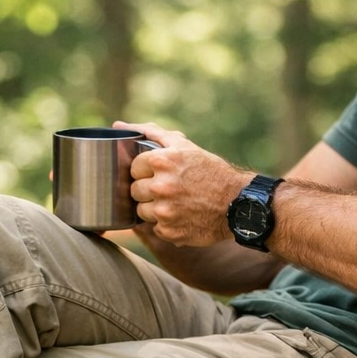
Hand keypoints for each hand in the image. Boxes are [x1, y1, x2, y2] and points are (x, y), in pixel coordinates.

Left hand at [116, 121, 252, 246]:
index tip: (161, 173)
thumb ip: (150, 133)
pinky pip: (155, 229)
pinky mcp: (169, 231)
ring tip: (176, 203)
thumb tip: (118, 126)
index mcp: (162, 161)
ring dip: (155, 209)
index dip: (147, 171)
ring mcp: (164, 211)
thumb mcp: (184, 146)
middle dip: (148, 190)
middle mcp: (161, 186)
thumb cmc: (210, 171)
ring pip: (141, 212)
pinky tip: (182, 217)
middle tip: (169, 189)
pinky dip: (166, 225)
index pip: (134, 168)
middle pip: (135, 191)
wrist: (237, 203)